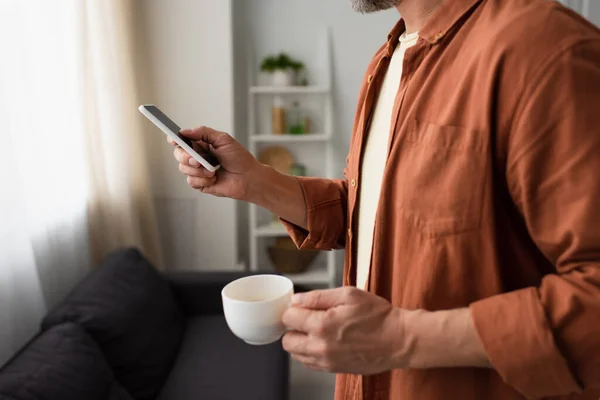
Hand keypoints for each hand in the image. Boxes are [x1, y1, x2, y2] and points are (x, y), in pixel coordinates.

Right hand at [170, 126, 259, 199]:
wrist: (248, 178)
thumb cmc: (239, 158)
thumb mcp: (223, 139)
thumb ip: (204, 132)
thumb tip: (185, 131)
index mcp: (201, 144)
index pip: (182, 140)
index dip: (175, 139)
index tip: (173, 140)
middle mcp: (197, 156)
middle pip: (179, 154)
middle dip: (186, 157)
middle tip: (197, 160)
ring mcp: (197, 170)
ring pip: (183, 168)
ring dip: (198, 170)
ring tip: (213, 171)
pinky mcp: (200, 183)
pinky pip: (191, 181)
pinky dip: (202, 180)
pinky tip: (214, 179)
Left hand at [281, 287, 405, 373]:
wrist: (398, 340)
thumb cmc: (378, 316)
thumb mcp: (348, 295)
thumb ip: (318, 297)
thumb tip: (297, 299)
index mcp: (322, 325)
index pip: (288, 318)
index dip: (294, 309)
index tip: (301, 306)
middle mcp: (320, 347)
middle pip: (286, 341)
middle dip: (293, 328)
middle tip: (306, 318)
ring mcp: (326, 361)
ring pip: (296, 354)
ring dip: (301, 341)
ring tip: (317, 330)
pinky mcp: (333, 369)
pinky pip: (309, 363)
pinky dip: (311, 353)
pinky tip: (324, 341)